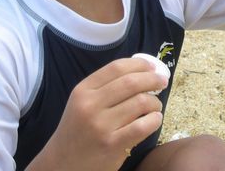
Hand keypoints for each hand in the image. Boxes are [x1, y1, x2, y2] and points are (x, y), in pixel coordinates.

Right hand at [33, 58, 166, 169]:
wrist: (62, 163)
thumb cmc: (77, 130)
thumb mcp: (82, 103)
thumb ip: (104, 88)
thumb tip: (139, 72)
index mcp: (83, 90)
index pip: (116, 68)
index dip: (139, 64)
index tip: (152, 66)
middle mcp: (90, 105)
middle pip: (131, 82)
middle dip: (152, 79)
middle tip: (162, 81)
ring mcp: (101, 126)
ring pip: (140, 102)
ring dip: (155, 102)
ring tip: (155, 105)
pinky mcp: (113, 145)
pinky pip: (142, 126)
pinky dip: (154, 120)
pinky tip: (155, 119)